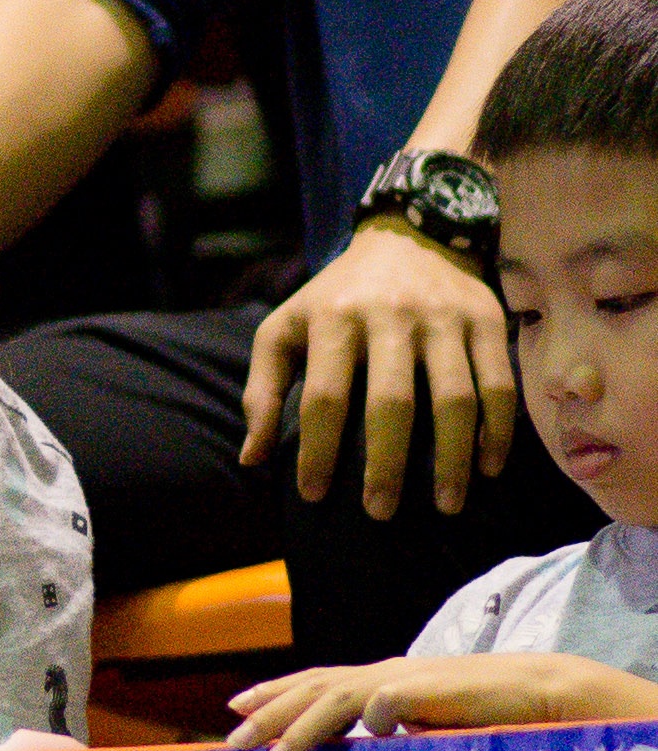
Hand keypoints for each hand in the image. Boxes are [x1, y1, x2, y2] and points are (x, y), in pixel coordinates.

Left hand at [224, 652, 625, 750]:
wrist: (537, 695)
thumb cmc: (481, 715)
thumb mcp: (423, 728)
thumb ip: (390, 737)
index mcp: (379, 681)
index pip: (315, 683)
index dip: (274, 693)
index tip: (235, 707)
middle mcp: (383, 675)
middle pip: (312, 688)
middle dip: (268, 712)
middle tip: (231, 738)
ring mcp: (406, 680)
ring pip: (337, 698)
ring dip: (301, 727)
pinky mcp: (432, 692)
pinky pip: (392, 702)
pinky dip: (373, 716)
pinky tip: (364, 736)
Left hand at [239, 219, 513, 519]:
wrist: (407, 237)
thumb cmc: (335, 297)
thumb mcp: (285, 328)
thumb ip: (263, 389)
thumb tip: (251, 458)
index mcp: (333, 318)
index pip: (324, 397)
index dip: (319, 451)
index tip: (313, 496)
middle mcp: (390, 316)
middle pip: (393, 402)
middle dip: (387, 465)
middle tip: (380, 513)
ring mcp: (444, 318)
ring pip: (456, 397)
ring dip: (453, 457)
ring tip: (445, 504)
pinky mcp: (487, 320)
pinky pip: (499, 383)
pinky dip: (498, 430)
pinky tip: (487, 467)